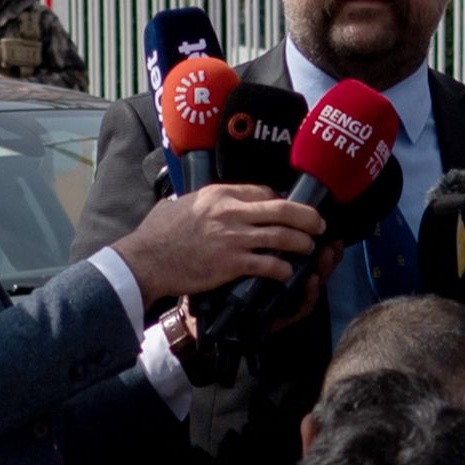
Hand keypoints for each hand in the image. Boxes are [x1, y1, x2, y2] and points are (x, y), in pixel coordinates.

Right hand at [118, 183, 307, 304]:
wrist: (145, 260)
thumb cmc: (156, 234)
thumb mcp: (177, 204)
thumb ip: (193, 200)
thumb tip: (192, 201)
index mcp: (219, 193)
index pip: (264, 192)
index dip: (281, 201)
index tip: (287, 210)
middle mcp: (231, 212)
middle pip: (282, 209)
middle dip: (307, 217)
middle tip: (318, 224)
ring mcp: (234, 238)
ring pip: (282, 236)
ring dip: (301, 243)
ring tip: (309, 248)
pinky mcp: (232, 263)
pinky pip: (269, 264)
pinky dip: (283, 269)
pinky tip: (288, 273)